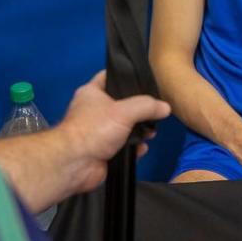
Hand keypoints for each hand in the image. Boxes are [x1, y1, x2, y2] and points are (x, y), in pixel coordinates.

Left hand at [57, 71, 170, 192]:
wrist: (76, 164)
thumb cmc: (94, 129)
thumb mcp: (125, 111)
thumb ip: (147, 106)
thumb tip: (165, 107)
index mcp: (91, 93)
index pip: (110, 77)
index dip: (126, 77)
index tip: (144, 80)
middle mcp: (93, 110)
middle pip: (122, 105)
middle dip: (139, 110)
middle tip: (153, 112)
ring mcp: (98, 132)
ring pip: (124, 127)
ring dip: (139, 131)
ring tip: (151, 132)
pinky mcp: (103, 150)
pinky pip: (124, 146)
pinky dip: (134, 148)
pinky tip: (142, 148)